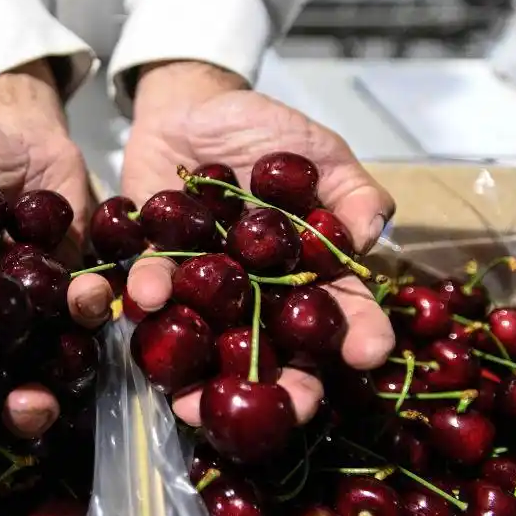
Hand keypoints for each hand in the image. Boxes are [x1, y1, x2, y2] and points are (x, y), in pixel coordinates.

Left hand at [121, 61, 395, 426]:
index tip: (367, 354)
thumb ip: (353, 190)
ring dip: (200, 373)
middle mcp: (256, 290)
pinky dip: (149, 291)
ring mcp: (206, 284)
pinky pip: (153, 284)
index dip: (359, 335)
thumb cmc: (264, 130)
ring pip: (209, 338)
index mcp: (306, 270)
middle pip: (276, 349)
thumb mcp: (320, 152)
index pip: (341, 312)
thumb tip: (366, 235)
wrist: (192, 107)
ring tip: (193, 401)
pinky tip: (148, 298)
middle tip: (287, 409)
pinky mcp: (157, 262)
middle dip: (283, 386)